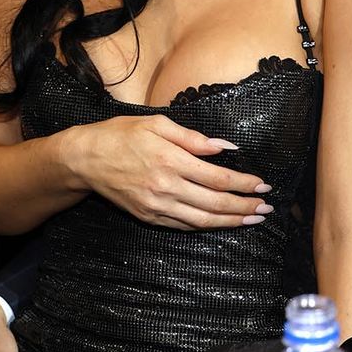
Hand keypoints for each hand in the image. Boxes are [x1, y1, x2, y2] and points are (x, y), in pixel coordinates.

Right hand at [63, 114, 272, 229]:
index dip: (244, 184)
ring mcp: (156, 206)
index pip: (218, 178)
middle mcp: (166, 187)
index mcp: (171, 160)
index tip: (263, 185)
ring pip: (202, 220)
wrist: (84, 159)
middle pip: (215, 203)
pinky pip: (183, 226)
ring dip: (231, 222)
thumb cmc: (121, 135)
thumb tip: (226, 147)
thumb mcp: (158, 125)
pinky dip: (206, 227)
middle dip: (245, 207)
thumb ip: (194, 138)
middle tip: (267, 208)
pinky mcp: (148, 217)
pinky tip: (222, 223)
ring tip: (253, 219)